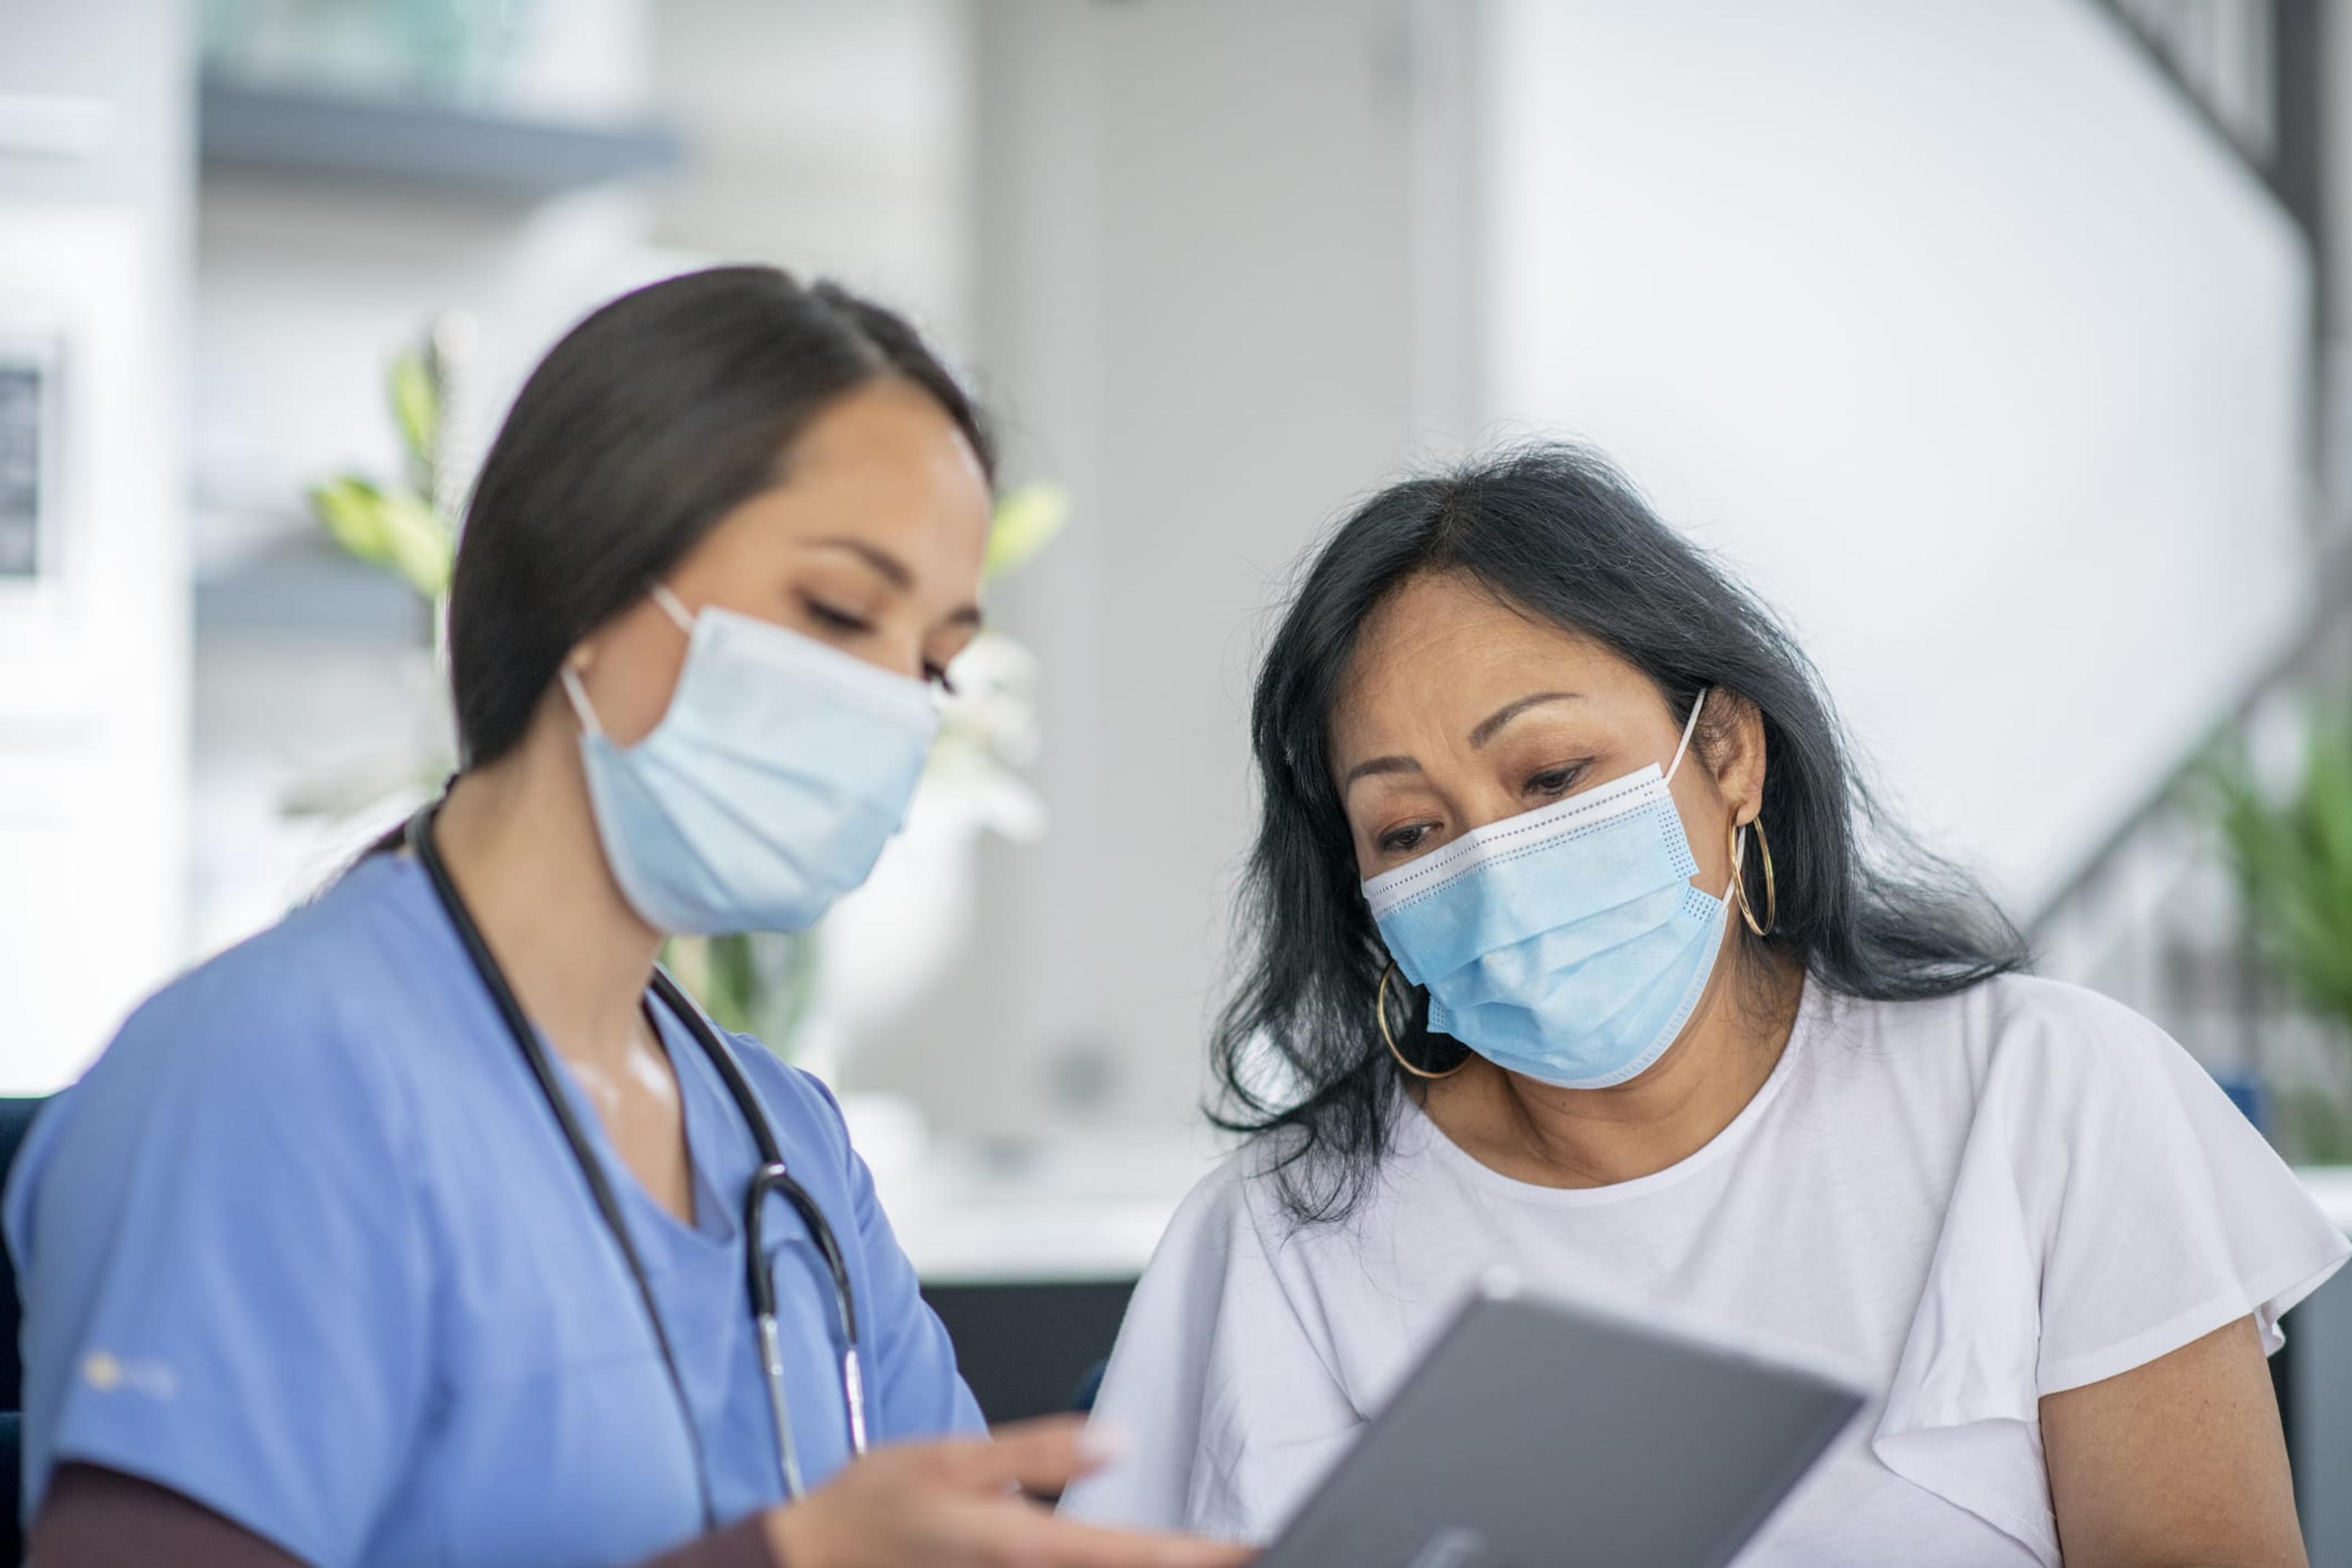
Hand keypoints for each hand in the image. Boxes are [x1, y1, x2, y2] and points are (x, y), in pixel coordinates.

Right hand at [764, 1416, 1251, 1567]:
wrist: (811, 1560)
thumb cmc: (875, 1507)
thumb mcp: (954, 1458)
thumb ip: (1038, 1452)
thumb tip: (1113, 1441)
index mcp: (1025, 1547)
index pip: (1134, 1556)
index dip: (1197, 1556)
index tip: (1245, 1549)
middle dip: (1185, 1567)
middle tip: (1241, 1553)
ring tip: (1198, 1556)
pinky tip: (1131, 1561)